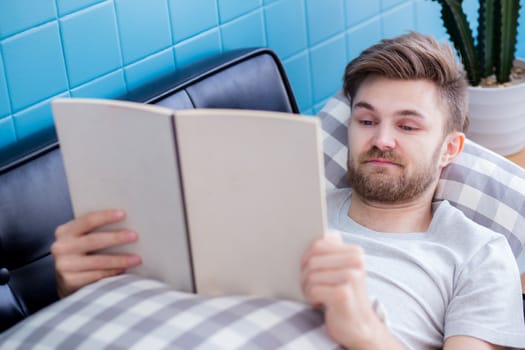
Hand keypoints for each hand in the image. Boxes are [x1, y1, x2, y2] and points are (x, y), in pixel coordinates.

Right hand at [51, 209, 141, 297]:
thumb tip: (127, 223)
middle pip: (94, 240)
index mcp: (65, 231)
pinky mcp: (70, 281)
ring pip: (98, 261)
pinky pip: (97, 275)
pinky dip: (112, 272)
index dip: (105, 217)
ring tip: (136, 258)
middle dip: (116, 238)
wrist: (66, 280)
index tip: (123, 214)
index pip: (87, 220)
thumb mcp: (81, 238)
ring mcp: (64, 265)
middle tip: (135, 236)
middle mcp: (61, 247)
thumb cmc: (81, 253)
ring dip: (120, 260)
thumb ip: (95, 230)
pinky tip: (124, 270)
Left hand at [301, 233, 403, 349]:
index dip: (306, 258)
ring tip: (317, 295)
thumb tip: (306, 231)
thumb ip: (328, 250)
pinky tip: (320, 303)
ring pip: (310, 274)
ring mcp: (351, 277)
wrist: (360, 327)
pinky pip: (313, 289)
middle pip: (312, 259)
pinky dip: (311, 298)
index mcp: (355, 251)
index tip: (311, 271)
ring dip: (307, 288)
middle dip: (305, 274)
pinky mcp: (343, 294)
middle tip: (311, 286)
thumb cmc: (343, 294)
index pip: (317, 244)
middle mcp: (356, 261)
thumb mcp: (339, 269)